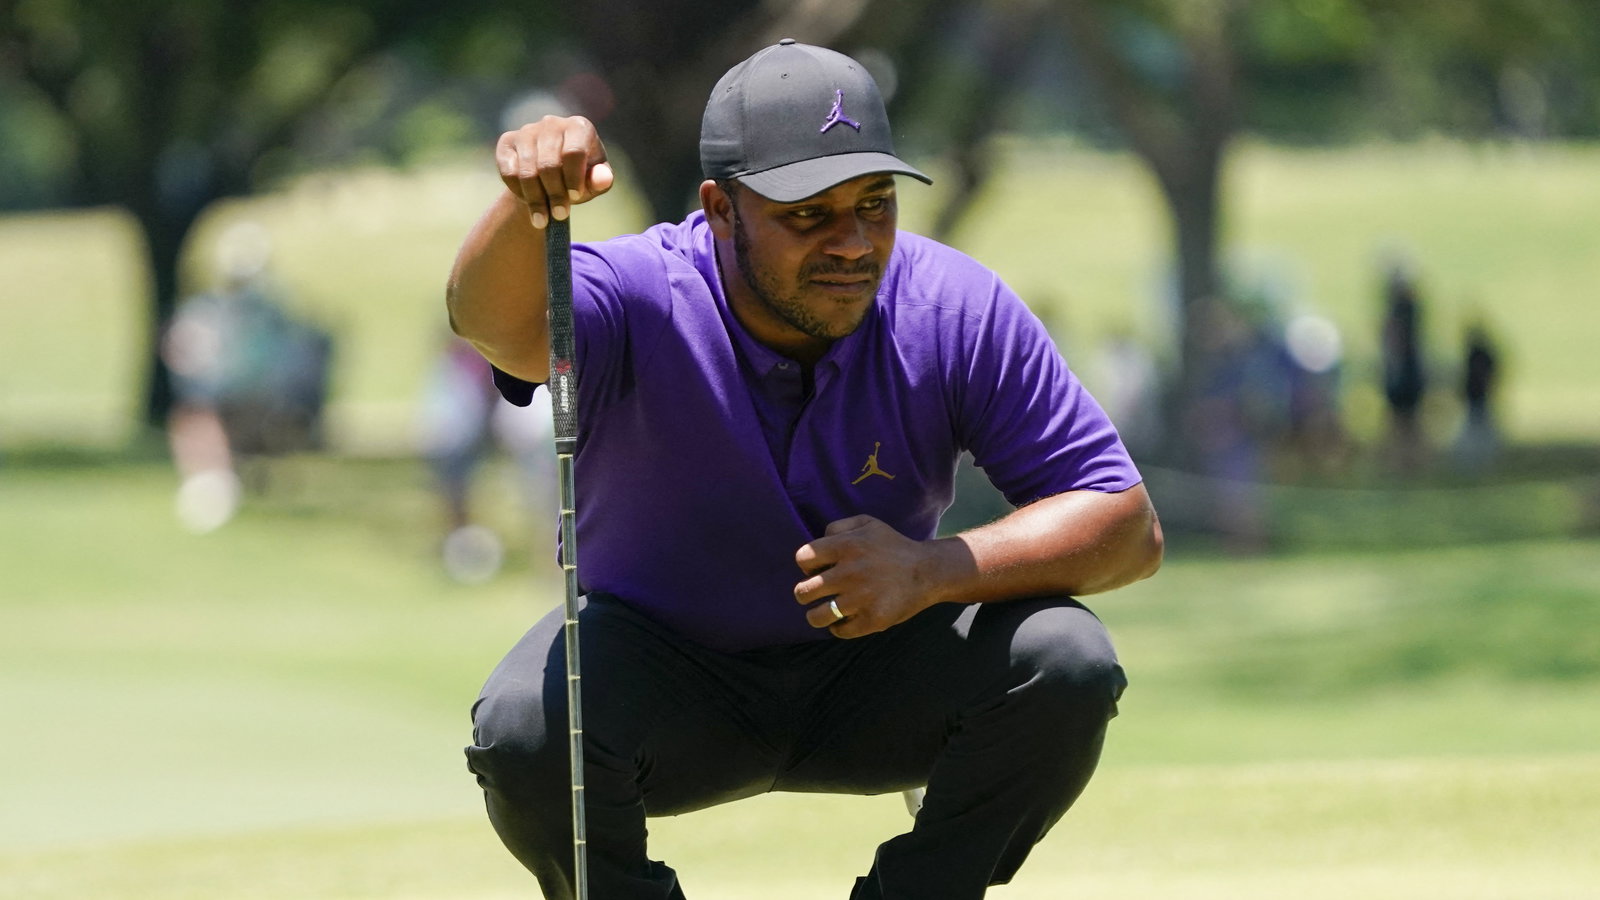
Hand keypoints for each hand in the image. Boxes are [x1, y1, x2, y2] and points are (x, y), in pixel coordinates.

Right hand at [496, 116, 614, 228]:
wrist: (550, 175)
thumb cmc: (579, 177)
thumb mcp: (594, 182)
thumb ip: (602, 180)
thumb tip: (603, 178)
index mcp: (579, 127)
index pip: (574, 152)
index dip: (573, 178)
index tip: (575, 198)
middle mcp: (552, 123)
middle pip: (549, 164)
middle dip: (554, 194)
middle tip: (560, 215)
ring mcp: (527, 131)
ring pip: (527, 170)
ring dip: (535, 199)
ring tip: (542, 220)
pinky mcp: (507, 142)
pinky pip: (509, 172)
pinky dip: (518, 192)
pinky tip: (528, 204)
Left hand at [794, 515, 947, 638]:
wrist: (928, 571)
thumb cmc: (893, 546)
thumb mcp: (867, 524)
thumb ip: (837, 527)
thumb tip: (816, 545)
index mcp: (847, 546)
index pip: (802, 559)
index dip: (806, 565)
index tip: (817, 570)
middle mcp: (850, 572)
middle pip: (803, 592)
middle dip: (805, 593)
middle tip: (815, 593)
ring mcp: (861, 599)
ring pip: (816, 617)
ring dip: (816, 616)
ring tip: (823, 613)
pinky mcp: (873, 619)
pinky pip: (840, 631)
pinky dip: (839, 628)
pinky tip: (845, 620)